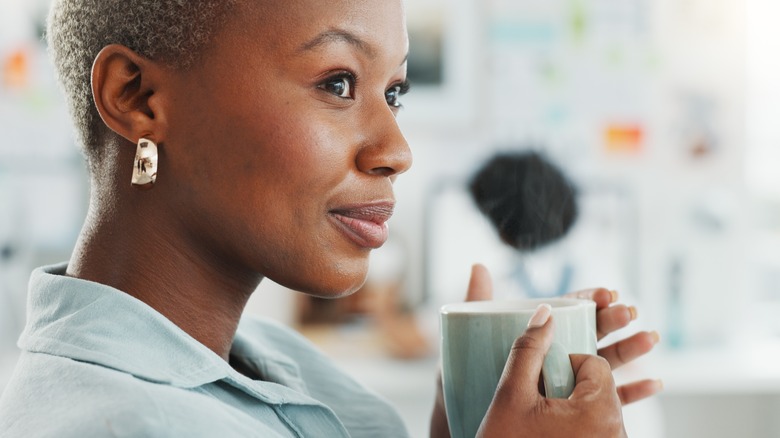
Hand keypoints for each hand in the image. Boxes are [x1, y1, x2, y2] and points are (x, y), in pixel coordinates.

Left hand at [429, 264, 659, 437]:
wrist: (463, 420)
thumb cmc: (463, 379)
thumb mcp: (467, 337)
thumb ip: (476, 302)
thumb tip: (479, 265)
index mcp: (537, 334)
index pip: (568, 311)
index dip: (588, 299)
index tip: (606, 293)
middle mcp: (556, 355)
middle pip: (591, 333)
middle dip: (612, 320)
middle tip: (627, 311)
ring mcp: (568, 383)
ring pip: (605, 363)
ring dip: (629, 349)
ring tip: (648, 337)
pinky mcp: (575, 410)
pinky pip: (609, 402)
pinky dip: (634, 391)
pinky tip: (654, 382)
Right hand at [478, 303, 626, 436]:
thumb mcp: (510, 395)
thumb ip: (528, 348)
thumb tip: (545, 311)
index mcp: (600, 412)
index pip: (595, 362)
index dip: (565, 362)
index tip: (541, 376)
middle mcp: (616, 433)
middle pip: (600, 385)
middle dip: (571, 381)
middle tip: (540, 394)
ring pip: (599, 408)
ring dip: (576, 402)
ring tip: (544, 415)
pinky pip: (600, 429)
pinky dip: (582, 423)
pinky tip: (559, 424)